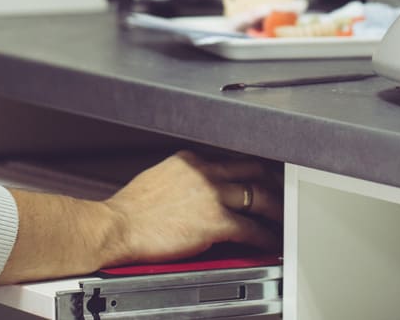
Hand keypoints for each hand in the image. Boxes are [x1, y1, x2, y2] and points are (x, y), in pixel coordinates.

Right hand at [0, 150, 281, 284]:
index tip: (260, 174)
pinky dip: (265, 236)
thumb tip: (197, 188)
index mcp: (191, 159)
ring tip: (283, 218)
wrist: (116, 226)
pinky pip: (251, 228)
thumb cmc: (131, 210)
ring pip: (259, 197)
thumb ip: (184, 177)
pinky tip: (270, 242)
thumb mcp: (160, 177)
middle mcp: (206, 171)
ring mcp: (212, 195)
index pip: (232, 158)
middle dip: (272, 181)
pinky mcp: (215, 222)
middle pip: (253, 171)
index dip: (251, 168)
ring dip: (276, 209)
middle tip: (282, 191)